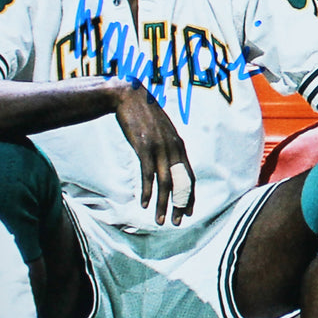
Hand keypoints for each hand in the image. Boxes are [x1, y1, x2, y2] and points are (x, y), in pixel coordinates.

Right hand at [114, 83, 194, 225]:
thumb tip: (168, 162)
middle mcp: (173, 148)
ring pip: (165, 182)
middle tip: (177, 222)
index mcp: (179, 145)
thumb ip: (167, 146)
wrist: (128, 95)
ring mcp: (160, 148)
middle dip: (180, 205)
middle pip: (181, 183)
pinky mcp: (144, 147)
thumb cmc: (143, 115)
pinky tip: (144, 203)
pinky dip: (147, 190)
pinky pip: (147, 174)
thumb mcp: (161, 131)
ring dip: (164, 203)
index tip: (188, 211)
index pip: (189, 176)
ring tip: (161, 220)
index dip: (189, 195)